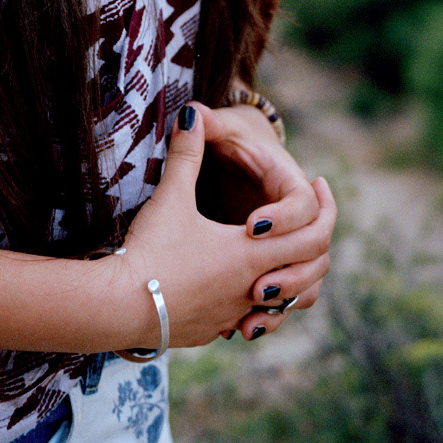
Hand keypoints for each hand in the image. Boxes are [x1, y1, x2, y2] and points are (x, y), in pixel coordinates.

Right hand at [114, 105, 334, 350]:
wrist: (118, 308)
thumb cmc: (150, 251)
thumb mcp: (171, 198)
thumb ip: (186, 154)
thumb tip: (190, 113)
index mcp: (250, 254)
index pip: (312, 237)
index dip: (324, 211)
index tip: (321, 185)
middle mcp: (252, 289)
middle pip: (310, 271)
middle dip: (318, 245)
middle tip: (317, 219)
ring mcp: (233, 314)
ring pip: (284, 302)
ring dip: (290, 278)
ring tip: (283, 254)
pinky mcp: (212, 329)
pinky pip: (249, 317)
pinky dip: (256, 301)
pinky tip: (240, 284)